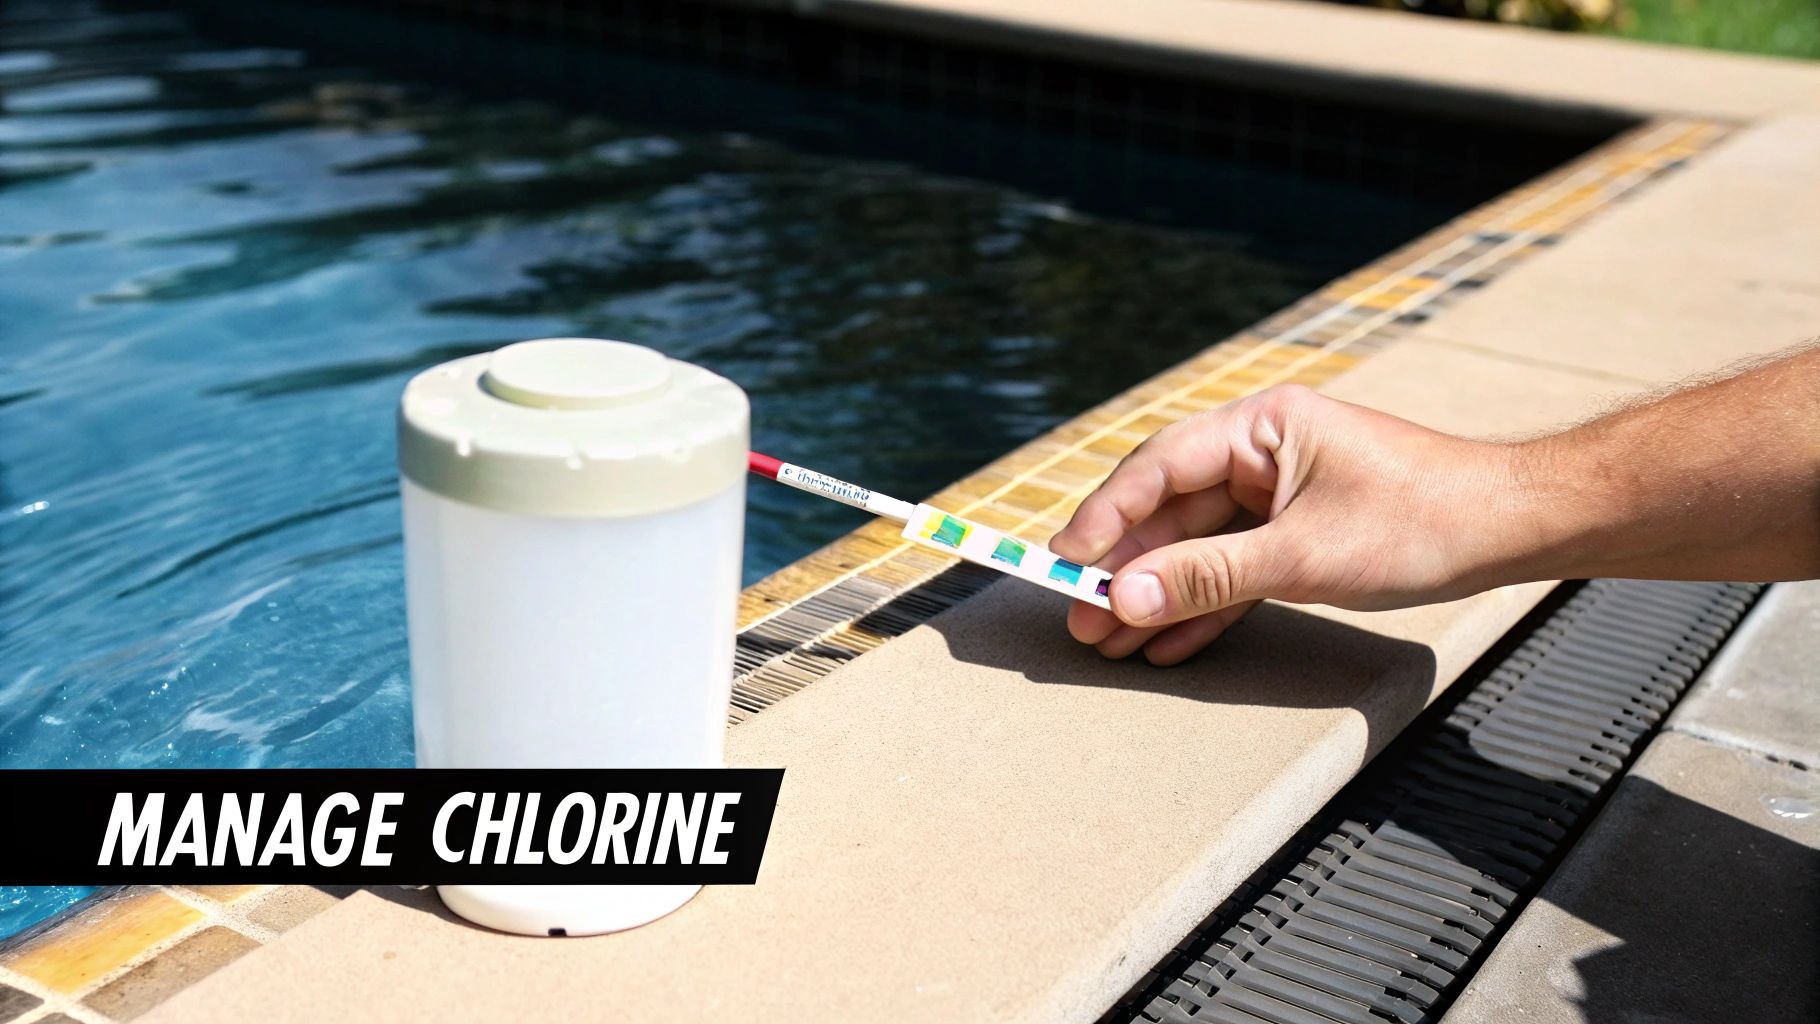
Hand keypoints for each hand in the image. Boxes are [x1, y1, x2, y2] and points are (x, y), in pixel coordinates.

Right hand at [1047, 384, 1524, 664]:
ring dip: (1157, 595)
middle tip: (1080, 618)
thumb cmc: (1421, 523)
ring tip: (1109, 642)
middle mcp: (1262, 453)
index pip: (1160, 468)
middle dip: (1126, 570)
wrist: (1512, 533)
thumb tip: (1124, 599)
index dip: (1105, 516)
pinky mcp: (1297, 534)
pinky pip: (1234, 569)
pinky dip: (1203, 605)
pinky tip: (1166, 642)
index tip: (1066, 564)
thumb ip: (1207, 576)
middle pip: (1171, 511)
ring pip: (1197, 547)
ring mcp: (1278, 495)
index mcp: (1262, 427)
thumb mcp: (1302, 556)